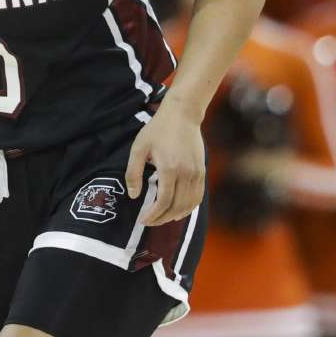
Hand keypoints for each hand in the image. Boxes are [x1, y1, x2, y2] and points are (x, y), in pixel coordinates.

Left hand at [125, 109, 205, 226]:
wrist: (182, 114)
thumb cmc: (158, 130)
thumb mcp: (139, 148)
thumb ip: (133, 172)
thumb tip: (134, 195)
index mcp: (169, 169)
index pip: (163, 202)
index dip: (153, 215)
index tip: (143, 219)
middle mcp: (185, 174)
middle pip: (176, 207)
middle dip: (162, 219)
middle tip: (149, 221)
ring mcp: (196, 173)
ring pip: (188, 205)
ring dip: (175, 216)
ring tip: (161, 218)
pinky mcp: (202, 171)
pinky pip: (197, 197)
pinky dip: (189, 208)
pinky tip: (178, 211)